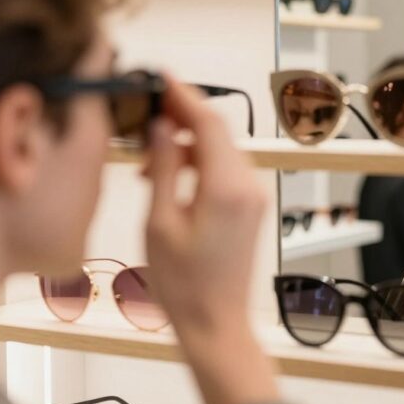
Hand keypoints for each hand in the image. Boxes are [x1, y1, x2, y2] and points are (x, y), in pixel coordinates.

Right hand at [143, 75, 278, 403]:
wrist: (216, 324)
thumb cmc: (185, 287)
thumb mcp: (159, 224)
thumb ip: (162, 169)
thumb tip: (162, 129)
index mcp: (227, 188)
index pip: (209, 124)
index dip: (184, 96)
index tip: (163, 78)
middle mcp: (249, 187)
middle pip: (219, 133)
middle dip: (184, 117)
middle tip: (149, 111)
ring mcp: (254, 198)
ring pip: (222, 150)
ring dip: (189, 143)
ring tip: (149, 155)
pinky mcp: (251, 208)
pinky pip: (226, 170)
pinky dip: (200, 163)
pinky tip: (170, 175)